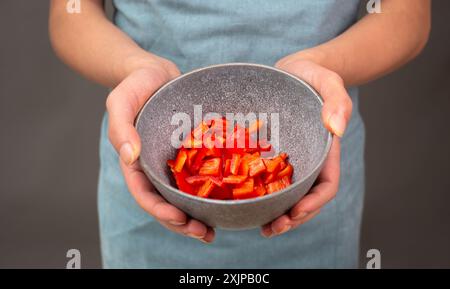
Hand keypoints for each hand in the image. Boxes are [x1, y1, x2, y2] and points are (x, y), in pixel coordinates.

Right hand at [106, 60, 214, 242]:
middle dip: (182, 223)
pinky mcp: (193, 155)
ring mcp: (175, 164)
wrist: (158, 73)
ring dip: (197, 217)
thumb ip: (121, 127)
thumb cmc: (136, 85)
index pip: (144, 194)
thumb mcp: (121, 101)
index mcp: (137, 163)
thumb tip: (131, 157)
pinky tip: (226, 203)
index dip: (160, 210)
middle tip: (204, 233)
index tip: (179, 218)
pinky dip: (211, 194)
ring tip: (213, 231)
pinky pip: (201, 177)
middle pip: (166, 204)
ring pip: (184, 197)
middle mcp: (156, 168)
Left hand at [261, 58, 351, 236]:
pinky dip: (259, 197)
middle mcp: (306, 161)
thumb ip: (337, 101)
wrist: (290, 71)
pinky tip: (246, 205)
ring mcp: (287, 161)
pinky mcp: (268, 156)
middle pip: (305, 198)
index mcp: (324, 151)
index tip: (295, 212)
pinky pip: (265, 180)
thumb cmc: (311, 76)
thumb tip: (337, 128)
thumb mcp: (327, 81)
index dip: (313, 203)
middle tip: (272, 228)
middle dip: (292, 218)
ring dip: (276, 215)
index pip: (326, 186)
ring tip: (261, 227)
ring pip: (285, 195)